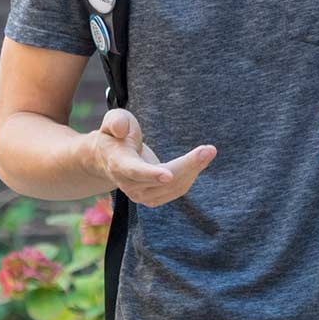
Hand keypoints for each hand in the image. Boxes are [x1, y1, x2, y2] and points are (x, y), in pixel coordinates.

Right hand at [81, 108, 214, 206]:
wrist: (109, 159)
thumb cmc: (116, 135)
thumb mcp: (114, 120)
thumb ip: (116, 121)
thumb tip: (121, 129)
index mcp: (118, 164)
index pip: (135, 171)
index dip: (151, 174)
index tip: (168, 175)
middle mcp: (129, 184)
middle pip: (163, 181)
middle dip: (188, 166)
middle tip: (209, 150)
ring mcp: (141, 196)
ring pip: (174, 187)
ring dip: (194, 169)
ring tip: (209, 151)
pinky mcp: (153, 199)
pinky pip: (177, 190)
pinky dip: (191, 175)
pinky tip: (199, 161)